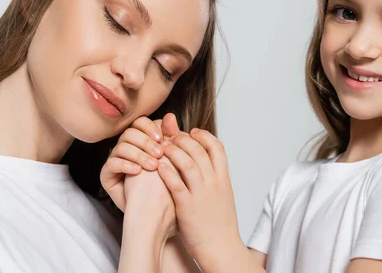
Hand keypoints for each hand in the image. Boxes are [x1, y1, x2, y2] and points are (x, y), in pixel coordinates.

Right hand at [100, 114, 180, 210]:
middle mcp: (127, 147)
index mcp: (142, 139)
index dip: (151, 127)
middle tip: (159, 154)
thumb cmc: (169, 184)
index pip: (141, 123)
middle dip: (145, 142)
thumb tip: (172, 116)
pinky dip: (126, 165)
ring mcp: (116, 160)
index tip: (163, 138)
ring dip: (138, 154)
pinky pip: (111, 163)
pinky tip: (138, 172)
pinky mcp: (107, 174)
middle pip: (130, 132)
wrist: (160, 213)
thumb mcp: (173, 159)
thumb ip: (172, 137)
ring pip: (121, 146)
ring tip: (152, 166)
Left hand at [157, 129, 244, 267]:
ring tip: (162, 146)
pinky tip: (158, 164)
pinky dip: (166, 170)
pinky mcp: (187, 205)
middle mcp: (214, 182)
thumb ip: (215, 178)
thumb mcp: (223, 195)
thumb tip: (206, 164)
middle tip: (171, 135)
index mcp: (223, 178)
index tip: (192, 132)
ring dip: (172, 150)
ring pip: (187, 161)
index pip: (217, 146)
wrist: (221, 248)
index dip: (203, 135)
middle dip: (183, 138)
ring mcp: (201, 193)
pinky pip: (175, 182)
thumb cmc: (219, 225)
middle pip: (199, 149)